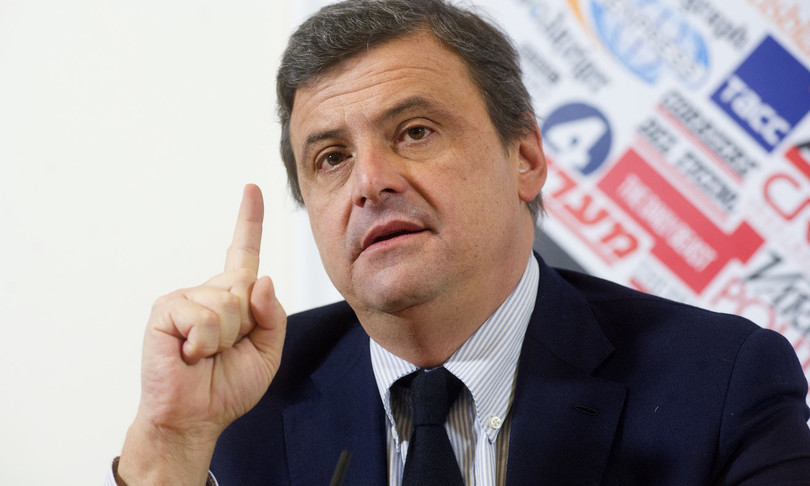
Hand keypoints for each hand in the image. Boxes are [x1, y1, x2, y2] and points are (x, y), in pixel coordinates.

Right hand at [117, 184, 285, 484]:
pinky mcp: (166, 310)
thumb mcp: (267, 351)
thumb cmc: (227, 385)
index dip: (249, 220)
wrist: (195, 417)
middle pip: (246, 286)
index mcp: (234, 298)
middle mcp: (210, 292)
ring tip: (205, 354)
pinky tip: (189, 354)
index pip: (244, 252)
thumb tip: (262, 280)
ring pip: (227, 303)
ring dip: (224, 338)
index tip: (251, 188)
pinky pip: (203, 316)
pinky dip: (203, 342)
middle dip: (246, 326)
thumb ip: (273, 316)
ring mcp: (186, 298)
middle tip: (224, 350)